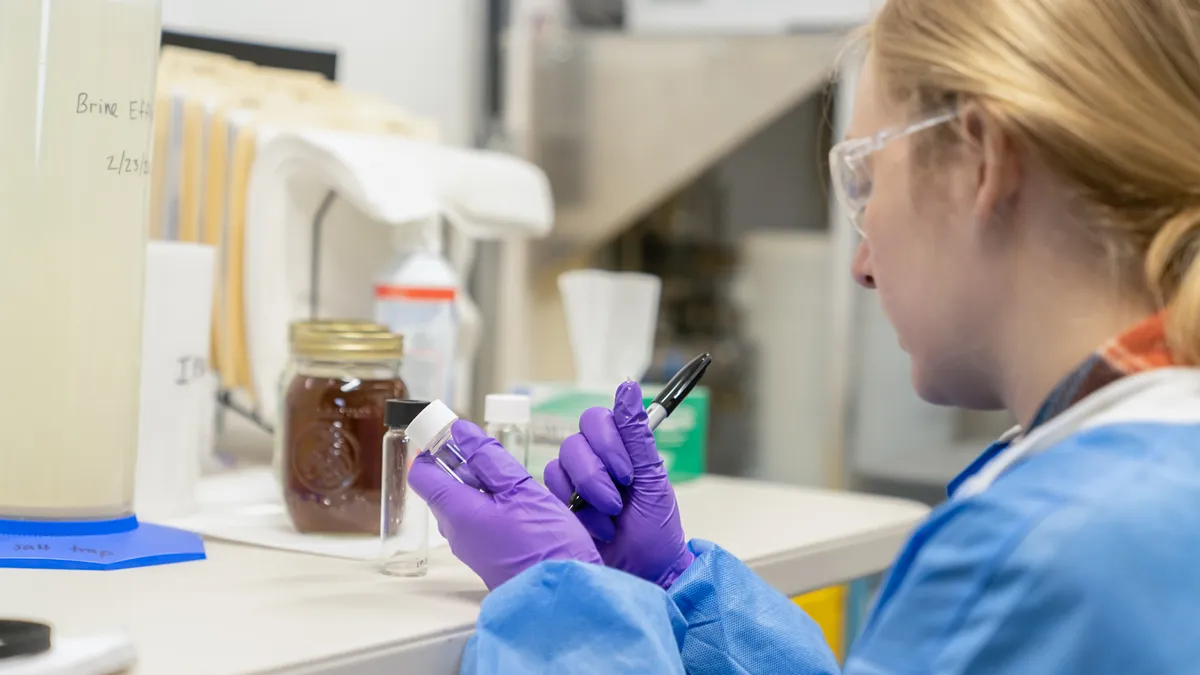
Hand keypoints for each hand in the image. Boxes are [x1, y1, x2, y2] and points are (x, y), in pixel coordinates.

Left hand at [408, 420, 601, 589]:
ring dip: (482, 486)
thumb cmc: (546, 545)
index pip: (421, 473)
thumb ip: (490, 458)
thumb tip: (460, 431)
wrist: (563, 598)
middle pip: (443, 486)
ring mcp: (470, 547)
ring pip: (463, 504)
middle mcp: (455, 532)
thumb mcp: (522, 490)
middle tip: (496, 458)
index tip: (455, 437)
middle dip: (463, 465)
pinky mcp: (486, 557)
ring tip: (515, 482)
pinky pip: (477, 522)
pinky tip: (520, 505)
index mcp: (457, 511)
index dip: (432, 449)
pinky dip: (492, 506)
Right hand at [544, 381, 693, 588]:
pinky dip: (575, 510)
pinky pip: (549, 490)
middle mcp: (594, 459)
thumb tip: (627, 386)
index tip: (627, 472)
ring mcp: (573, 482)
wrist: (645, 571)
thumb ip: (637, 433)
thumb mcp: (653, 479)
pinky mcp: (558, 503)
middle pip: (574, 443)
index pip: (596, 419)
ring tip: (610, 518)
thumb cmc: (655, 527)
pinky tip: (594, 527)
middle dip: (596, 476)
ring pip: (559, 466)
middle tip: (618, 501)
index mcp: (620, 447)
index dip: (607, 442)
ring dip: (587, 496)